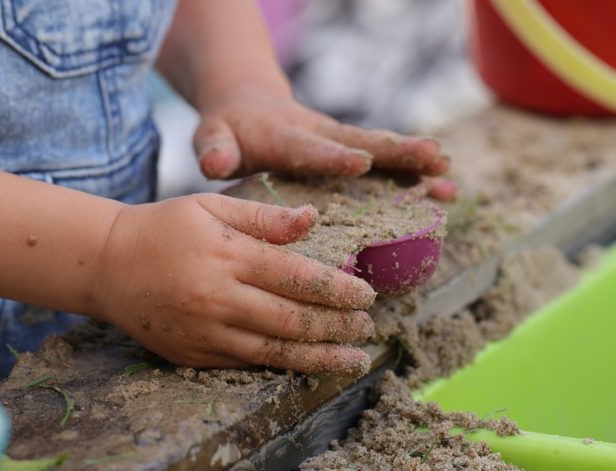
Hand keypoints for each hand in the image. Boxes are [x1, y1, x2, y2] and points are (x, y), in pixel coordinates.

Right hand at [91, 194, 376, 375]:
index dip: (339, 290)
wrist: (106, 265)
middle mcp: (218, 298)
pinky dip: (281, 366)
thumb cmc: (163, 227)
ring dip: (320, 357)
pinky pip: (246, 364)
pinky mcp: (192, 354)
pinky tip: (306, 364)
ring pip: (275, 352)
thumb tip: (314, 219)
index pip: (298, 277)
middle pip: (293, 320)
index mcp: (227, 255)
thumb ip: (264, 217)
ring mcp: (204, 332)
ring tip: (353, 359)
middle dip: (338, 326)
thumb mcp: (211, 206)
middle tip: (366, 326)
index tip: (367, 295)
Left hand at [194, 85, 456, 199]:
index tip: (361, 162)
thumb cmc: (229, 129)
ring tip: (449, 176)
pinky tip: (445, 189)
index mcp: (284, 137)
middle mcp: (318, 135)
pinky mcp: (349, 149)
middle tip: (433, 158)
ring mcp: (338, 141)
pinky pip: (384, 160)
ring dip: (414, 162)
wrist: (248, 104)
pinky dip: (413, 173)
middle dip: (396, 152)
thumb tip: (214, 163)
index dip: (333, 156)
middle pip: (361, 142)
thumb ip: (214, 149)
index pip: (309, 148)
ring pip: (380, 150)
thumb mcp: (213, 136)